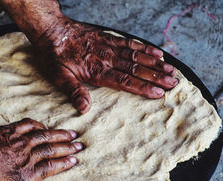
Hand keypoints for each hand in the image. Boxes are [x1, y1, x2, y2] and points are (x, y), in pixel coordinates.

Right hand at [0, 116, 82, 180]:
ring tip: (78, 146)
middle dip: (61, 135)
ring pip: (51, 150)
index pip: (30, 126)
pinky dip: (63, 163)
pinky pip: (51, 167)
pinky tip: (73, 161)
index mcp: (9, 133)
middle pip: (46, 136)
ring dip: (67, 147)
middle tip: (73, 134)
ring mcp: (28, 158)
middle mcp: (22, 143)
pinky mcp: (30, 174)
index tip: (48, 127)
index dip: (41, 126)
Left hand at [34, 18, 177, 113]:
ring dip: (154, 63)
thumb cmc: (52, 55)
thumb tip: (84, 109)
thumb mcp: (57, 76)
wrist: (50, 29)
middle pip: (135, 69)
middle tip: (173, 83)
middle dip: (155, 77)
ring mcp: (108, 47)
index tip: (159, 93)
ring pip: (136, 56)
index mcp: (96, 71)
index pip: (124, 81)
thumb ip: (73, 91)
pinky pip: (129, 42)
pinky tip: (155, 51)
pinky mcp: (107, 38)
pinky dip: (143, 47)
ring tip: (170, 69)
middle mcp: (106, 59)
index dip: (142, 88)